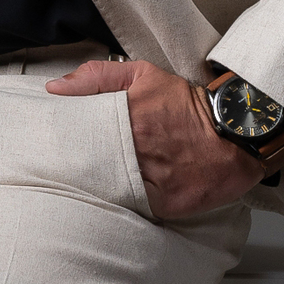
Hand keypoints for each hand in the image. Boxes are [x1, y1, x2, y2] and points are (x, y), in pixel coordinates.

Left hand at [46, 58, 264, 218]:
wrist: (235, 133)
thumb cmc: (187, 104)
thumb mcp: (144, 75)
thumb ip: (98, 76)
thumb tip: (55, 87)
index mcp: (127, 115)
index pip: (78, 132)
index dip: (61, 141)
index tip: (48, 143)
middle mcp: (137, 149)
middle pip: (88, 164)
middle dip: (71, 167)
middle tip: (55, 169)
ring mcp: (151, 179)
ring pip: (107, 190)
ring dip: (93, 188)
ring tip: (80, 185)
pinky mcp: (164, 204)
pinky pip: (132, 208)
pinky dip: (120, 204)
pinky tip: (112, 200)